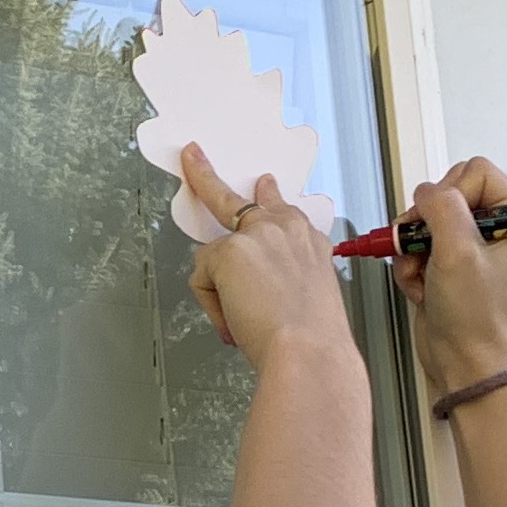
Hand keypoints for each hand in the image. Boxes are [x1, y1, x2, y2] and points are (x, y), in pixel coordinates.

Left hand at [179, 144, 352, 362]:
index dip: (271, 198)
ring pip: (213, 248)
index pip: (286, 212)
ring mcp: (258, 235)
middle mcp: (287, 230)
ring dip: (210, 274)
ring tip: (193, 228)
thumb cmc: (313, 339)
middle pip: (244, 199)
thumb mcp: (306, 302)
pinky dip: (214, 307)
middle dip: (209, 177)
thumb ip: (279, 286)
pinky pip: (204, 282)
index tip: (266, 185)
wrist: (310, 351)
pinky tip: (233, 321)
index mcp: (310, 245)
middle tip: (193, 155)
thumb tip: (242, 301)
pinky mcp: (231, 251)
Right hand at [393, 157, 506, 393]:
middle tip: (426, 248)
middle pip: (446, 192)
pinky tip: (421, 286)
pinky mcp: (448, 259)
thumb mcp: (458, 253)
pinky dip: (410, 264)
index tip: (442, 225)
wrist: (463, 359)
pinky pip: (416, 242)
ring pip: (425, 218)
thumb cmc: (476, 317)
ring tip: (423, 274)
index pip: (474, 173)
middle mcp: (497, 226)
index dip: (450, 194)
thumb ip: (442, 208)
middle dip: (426, 223)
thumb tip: (426, 191)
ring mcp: (471, 243)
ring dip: (414, 247)